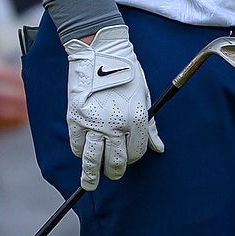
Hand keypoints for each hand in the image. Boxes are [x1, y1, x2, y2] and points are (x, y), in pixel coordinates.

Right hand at [65, 24, 159, 183]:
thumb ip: (150, 126)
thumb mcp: (145, 96)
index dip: (134, 158)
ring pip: (91, 159)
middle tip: (113, 175)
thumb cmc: (127, 71)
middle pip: (115, 162)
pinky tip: (82, 153)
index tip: (130, 157)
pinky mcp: (75, 117)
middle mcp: (114, 125)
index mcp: (136, 119)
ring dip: (91, 175)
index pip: (136, 153)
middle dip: (115, 171)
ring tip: (90, 184)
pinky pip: (76, 144)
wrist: (100, 51)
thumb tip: (158, 148)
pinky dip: (78, 150)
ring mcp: (93, 122)